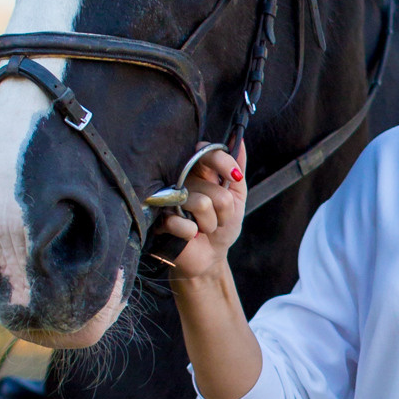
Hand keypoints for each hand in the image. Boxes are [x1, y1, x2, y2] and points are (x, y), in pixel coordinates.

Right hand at [161, 144, 245, 281]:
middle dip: (223, 208)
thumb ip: (237, 168)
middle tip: (218, 217)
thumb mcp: (237, 196)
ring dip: (211, 223)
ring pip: (200, 204)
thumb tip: (239, 142)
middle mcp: (181, 181)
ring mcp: (168, 199)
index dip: (222, 161)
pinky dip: (192, 233)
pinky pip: (183, 223)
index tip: (235, 176)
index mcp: (198, 171)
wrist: (210, 256)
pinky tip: (189, 235)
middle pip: (211, 186)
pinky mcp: (159, 220)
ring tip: (204, 227)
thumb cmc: (222, 225)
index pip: (205, 152)